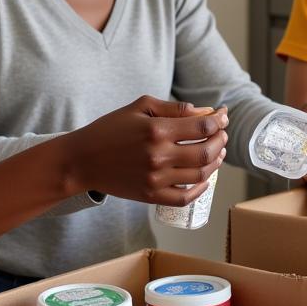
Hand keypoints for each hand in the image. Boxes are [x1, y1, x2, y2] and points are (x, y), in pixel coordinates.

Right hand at [66, 96, 227, 206]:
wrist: (82, 160)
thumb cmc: (110, 129)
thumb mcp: (139, 107)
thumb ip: (173, 108)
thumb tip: (204, 112)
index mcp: (156, 130)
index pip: (201, 127)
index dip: (218, 121)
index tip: (223, 116)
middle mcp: (158, 156)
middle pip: (206, 151)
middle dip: (220, 140)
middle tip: (222, 133)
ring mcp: (156, 179)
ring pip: (200, 174)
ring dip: (215, 162)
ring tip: (217, 152)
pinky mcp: (151, 196)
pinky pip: (185, 197)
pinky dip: (200, 189)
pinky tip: (204, 178)